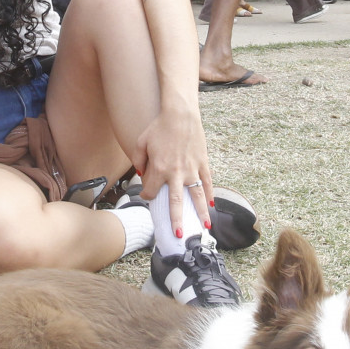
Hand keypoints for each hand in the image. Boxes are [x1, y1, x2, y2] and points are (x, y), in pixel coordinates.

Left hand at [134, 102, 212, 235]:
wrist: (180, 114)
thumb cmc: (158, 127)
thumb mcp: (141, 142)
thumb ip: (138, 160)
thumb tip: (142, 174)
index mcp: (160, 169)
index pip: (150, 191)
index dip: (146, 195)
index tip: (147, 194)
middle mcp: (176, 173)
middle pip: (176, 202)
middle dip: (176, 220)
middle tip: (178, 234)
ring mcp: (192, 169)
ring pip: (197, 196)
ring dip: (200, 213)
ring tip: (204, 227)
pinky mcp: (203, 162)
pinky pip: (207, 181)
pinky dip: (210, 194)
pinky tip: (211, 205)